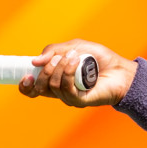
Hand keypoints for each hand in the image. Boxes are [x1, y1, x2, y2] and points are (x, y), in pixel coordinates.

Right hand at [19, 40, 136, 107]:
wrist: (121, 69)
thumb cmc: (99, 59)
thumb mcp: (74, 47)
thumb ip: (53, 51)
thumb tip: (34, 61)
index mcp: (54, 80)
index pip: (32, 89)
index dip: (25, 85)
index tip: (26, 74)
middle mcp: (59, 91)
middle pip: (39, 87)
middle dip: (45, 69)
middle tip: (58, 57)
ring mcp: (69, 97)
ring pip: (52, 85)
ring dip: (59, 67)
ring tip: (73, 56)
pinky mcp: (80, 100)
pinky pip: (66, 88)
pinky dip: (67, 72)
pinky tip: (75, 61)